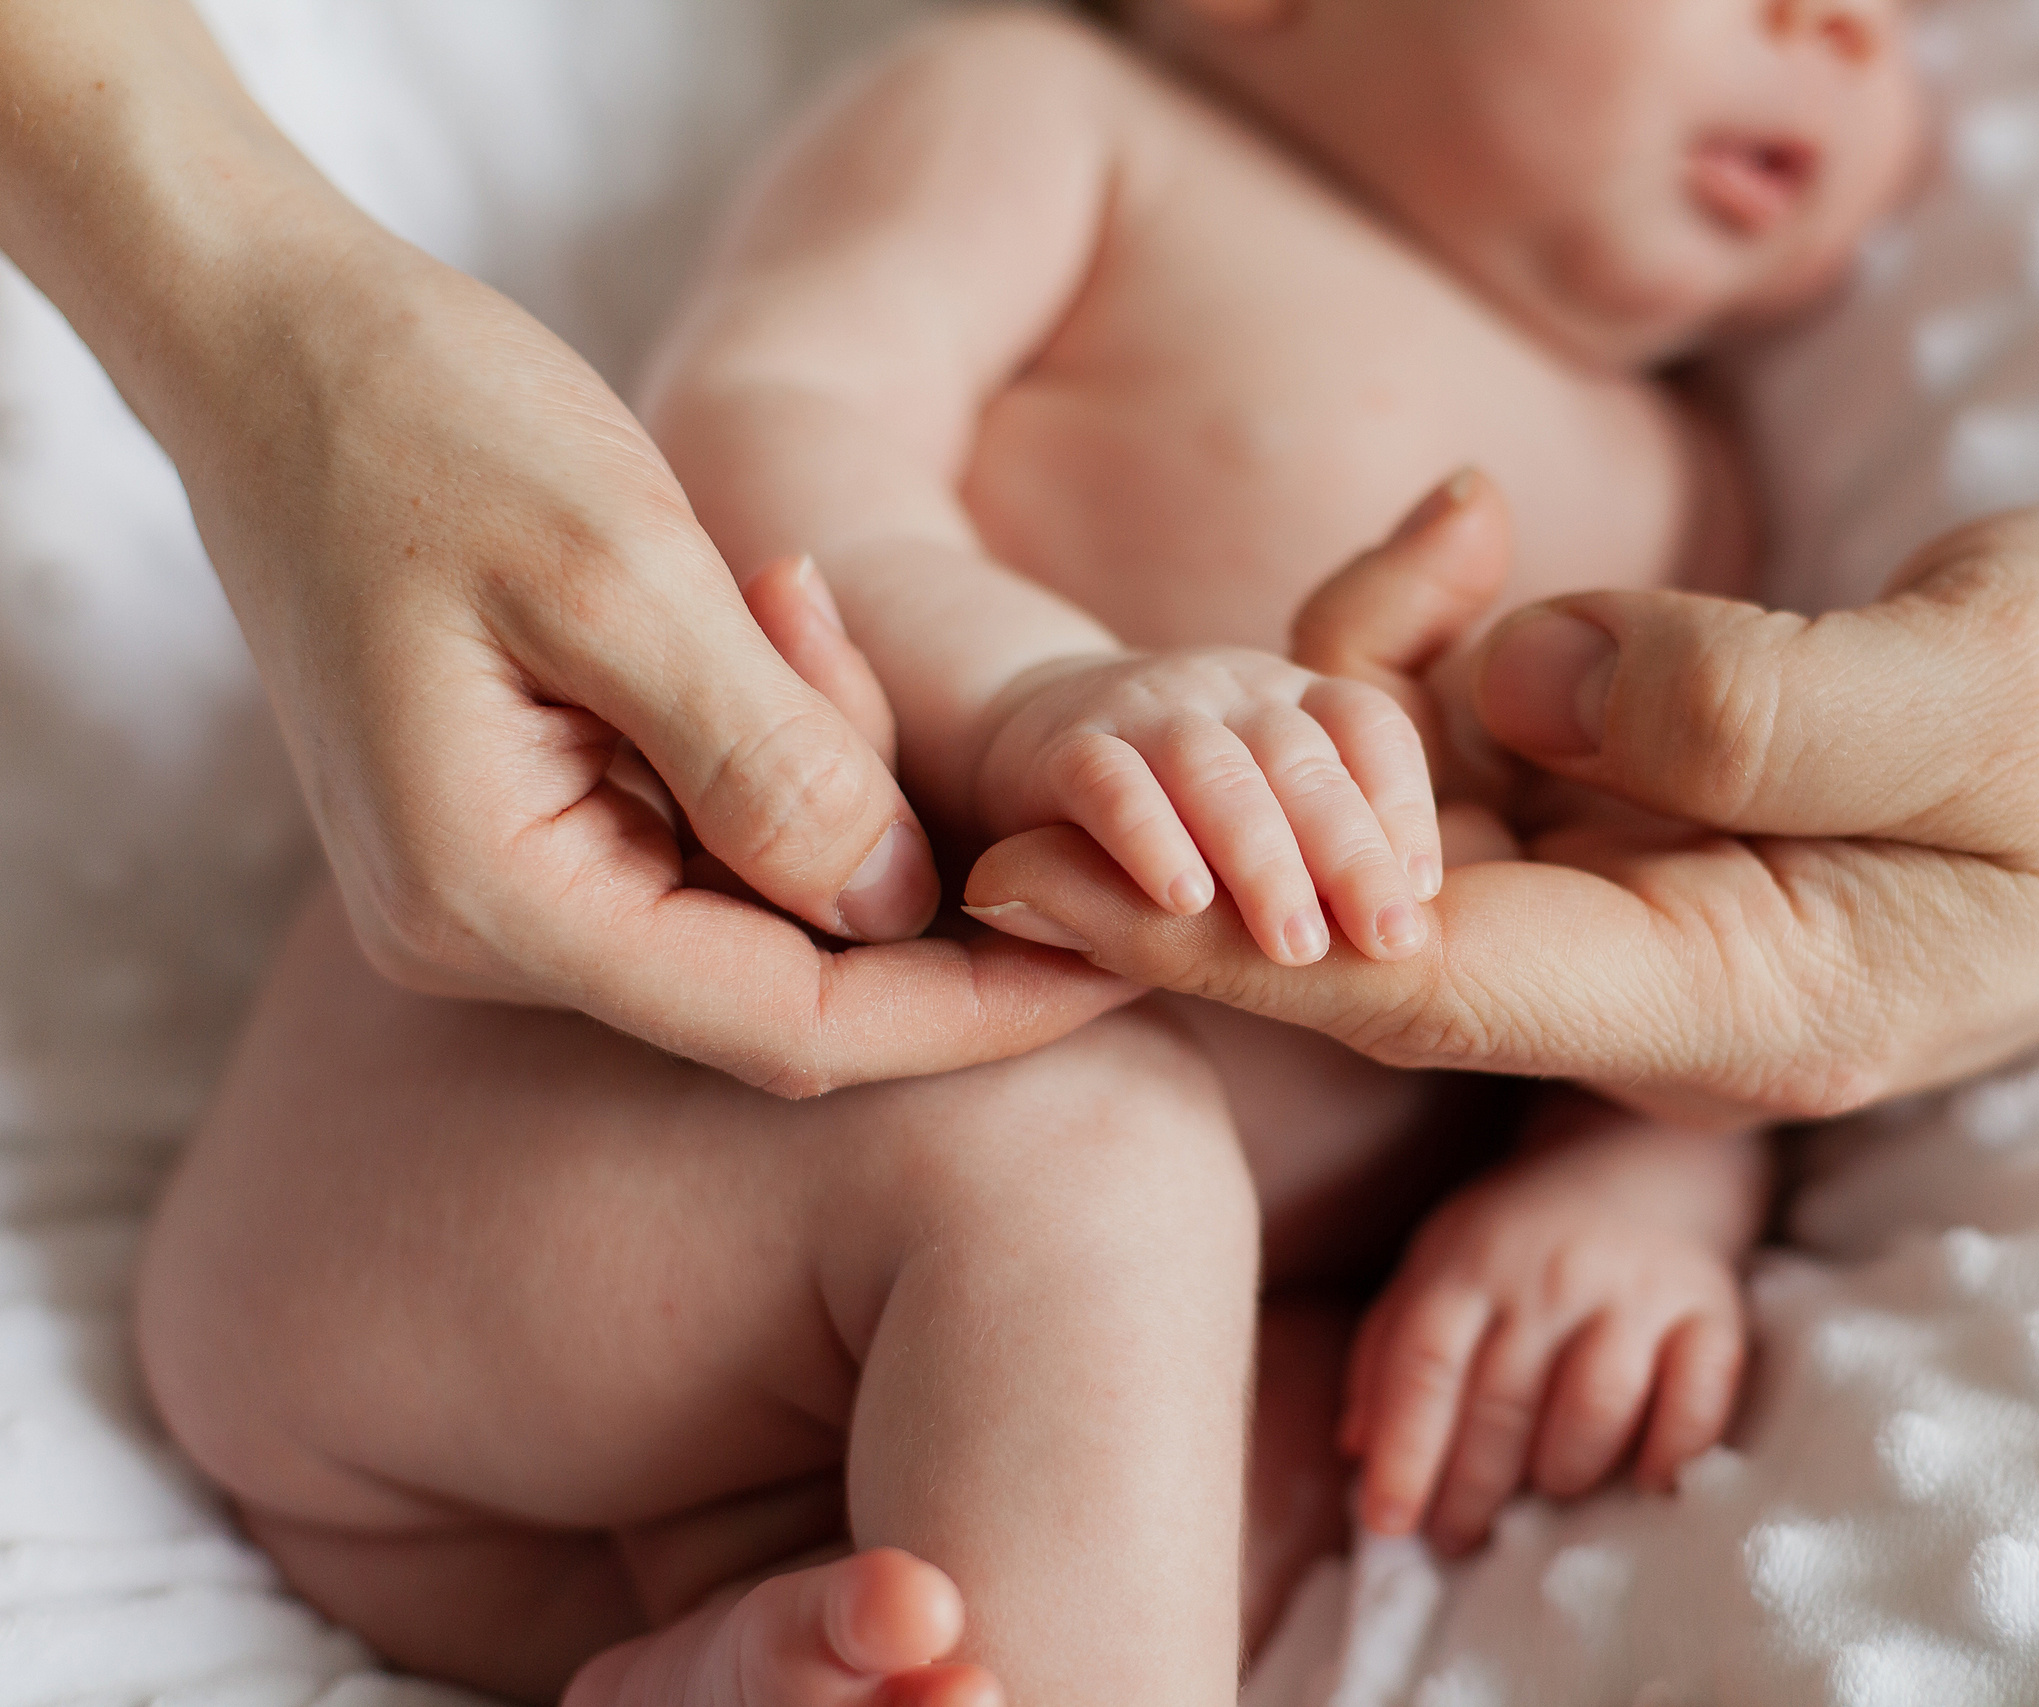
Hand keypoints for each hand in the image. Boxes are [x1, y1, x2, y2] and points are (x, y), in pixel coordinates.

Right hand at [0, 12, 1132, 1093]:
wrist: (275, 346)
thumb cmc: (430, 426)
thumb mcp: (621, 574)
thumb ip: (770, 762)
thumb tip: (899, 907)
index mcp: (493, 900)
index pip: (794, 1025)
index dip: (974, 1011)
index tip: (1120, 956)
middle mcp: (483, 933)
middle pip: (784, 982)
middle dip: (901, 861)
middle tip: (847, 640)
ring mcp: (495, 890)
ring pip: (754, 911)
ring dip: (832, 784)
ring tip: (775, 595)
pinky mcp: (520, 829)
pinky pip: (700, 847)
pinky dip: (773, 755)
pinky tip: (754, 617)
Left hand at [964, 480, 2038, 1119]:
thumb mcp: (1998, 692)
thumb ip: (1754, 703)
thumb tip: (1516, 677)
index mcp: (1738, 996)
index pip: (1425, 987)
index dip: (1217, 936)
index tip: (1040, 879)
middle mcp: (1661, 971)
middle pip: (1373, 935)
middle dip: (1184, 872)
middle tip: (977, 797)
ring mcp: (1654, 898)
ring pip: (1418, 839)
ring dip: (1299, 749)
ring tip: (1206, 652)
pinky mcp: (1663, 814)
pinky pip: (1498, 760)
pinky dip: (1425, 670)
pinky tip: (1424, 553)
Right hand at [964, 648, 1441, 965]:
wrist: (1032, 734)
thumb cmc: (1188, 807)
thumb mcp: (1275, 807)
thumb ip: (1335, 850)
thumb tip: (1425, 944)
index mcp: (1297, 699)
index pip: (1368, 727)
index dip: (1402, 802)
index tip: (1427, 892)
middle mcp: (1231, 691)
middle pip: (1301, 758)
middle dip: (1350, 853)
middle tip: (1389, 942)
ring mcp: (1146, 710)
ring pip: (1213, 769)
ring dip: (1261, 859)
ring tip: (1296, 947)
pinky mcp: (1063, 747)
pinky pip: (1109, 784)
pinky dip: (1147, 839)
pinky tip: (1183, 904)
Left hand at [1342, 1110, 1755, 1552]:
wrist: (1635, 1164)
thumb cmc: (1515, 1243)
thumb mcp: (1435, 1270)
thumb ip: (1389, 1355)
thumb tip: (1356, 1449)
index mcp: (1469, 1262)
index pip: (1424, 1365)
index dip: (1403, 1451)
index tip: (1386, 1522)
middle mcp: (1551, 1272)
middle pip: (1504, 1401)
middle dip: (1472, 1490)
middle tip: (1457, 1538)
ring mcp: (1636, 1289)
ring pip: (1597, 1406)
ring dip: (1564, 1472)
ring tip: (1545, 1496)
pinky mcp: (1711, 1310)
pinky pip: (1698, 1398)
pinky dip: (1671, 1452)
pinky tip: (1644, 1482)